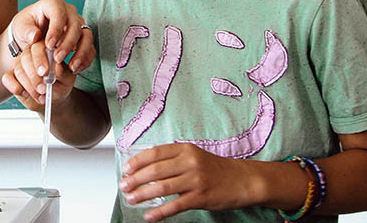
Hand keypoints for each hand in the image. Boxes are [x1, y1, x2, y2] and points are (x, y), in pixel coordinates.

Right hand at [0, 41, 77, 110]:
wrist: (54, 98)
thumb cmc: (61, 84)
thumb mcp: (67, 79)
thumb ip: (63, 73)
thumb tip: (56, 68)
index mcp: (46, 48)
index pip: (39, 47)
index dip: (40, 59)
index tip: (44, 73)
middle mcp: (31, 53)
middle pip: (26, 57)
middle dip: (34, 75)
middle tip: (43, 89)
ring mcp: (20, 63)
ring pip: (18, 69)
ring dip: (29, 85)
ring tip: (41, 96)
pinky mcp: (11, 76)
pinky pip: (7, 78)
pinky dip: (15, 87)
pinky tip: (25, 94)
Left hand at [7, 0, 94, 73]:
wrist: (33, 35)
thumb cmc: (27, 27)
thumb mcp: (20, 26)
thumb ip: (26, 30)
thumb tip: (34, 36)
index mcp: (54, 4)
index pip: (59, 13)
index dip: (56, 29)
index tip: (49, 45)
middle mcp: (69, 12)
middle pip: (75, 25)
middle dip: (68, 43)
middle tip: (57, 58)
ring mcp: (79, 25)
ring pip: (87, 36)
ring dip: (81, 52)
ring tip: (72, 67)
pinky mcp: (83, 38)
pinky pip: (90, 48)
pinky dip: (86, 59)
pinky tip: (76, 68)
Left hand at [119, 143, 257, 220]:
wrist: (242, 180)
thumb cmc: (215, 169)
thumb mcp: (194, 155)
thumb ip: (173, 158)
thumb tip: (146, 167)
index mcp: (185, 150)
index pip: (155, 153)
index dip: (137, 161)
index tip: (125, 169)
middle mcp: (189, 162)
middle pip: (155, 170)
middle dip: (135, 179)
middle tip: (123, 185)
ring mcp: (195, 180)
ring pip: (162, 187)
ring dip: (143, 194)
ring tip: (131, 199)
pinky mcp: (201, 197)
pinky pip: (175, 205)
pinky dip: (159, 212)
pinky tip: (149, 216)